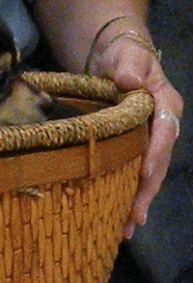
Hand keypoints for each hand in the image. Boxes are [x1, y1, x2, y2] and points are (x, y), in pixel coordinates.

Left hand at [86, 39, 182, 236]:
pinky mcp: (135, 147)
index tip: (144, 173)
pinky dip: (128, 193)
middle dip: (147, 190)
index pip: (165, 130)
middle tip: (135, 216)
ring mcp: (150, 139)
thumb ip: (128, 66)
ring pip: (148, 173)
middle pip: (159, 161)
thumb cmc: (124, 54)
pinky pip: (135, 172)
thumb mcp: (127, 55)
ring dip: (138, 200)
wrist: (116, 57)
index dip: (156, 152)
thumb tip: (128, 81)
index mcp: (166, 104)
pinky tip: (118, 217)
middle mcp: (163, 127)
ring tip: (127, 228)